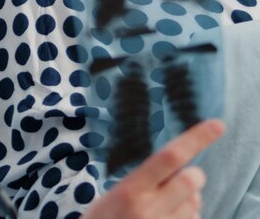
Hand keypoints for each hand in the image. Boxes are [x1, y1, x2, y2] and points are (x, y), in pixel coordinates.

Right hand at [82, 119, 224, 218]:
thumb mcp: (116, 194)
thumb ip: (145, 179)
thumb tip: (179, 164)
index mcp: (130, 189)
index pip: (169, 156)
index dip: (197, 138)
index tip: (218, 124)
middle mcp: (147, 210)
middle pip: (191, 180)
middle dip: (194, 176)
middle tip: (182, 180)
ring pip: (196, 206)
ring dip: (190, 202)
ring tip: (167, 208)